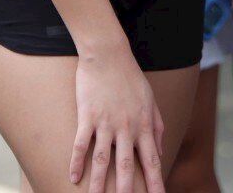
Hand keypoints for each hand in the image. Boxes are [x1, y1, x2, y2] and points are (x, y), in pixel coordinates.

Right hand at [70, 42, 165, 192]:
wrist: (108, 53)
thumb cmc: (131, 77)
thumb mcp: (150, 100)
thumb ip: (157, 127)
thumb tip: (160, 152)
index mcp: (143, 124)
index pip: (152, 160)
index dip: (156, 182)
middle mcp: (126, 127)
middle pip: (126, 166)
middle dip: (127, 191)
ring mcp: (106, 122)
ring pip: (102, 160)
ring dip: (98, 183)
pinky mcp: (87, 115)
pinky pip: (81, 143)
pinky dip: (76, 161)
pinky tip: (73, 178)